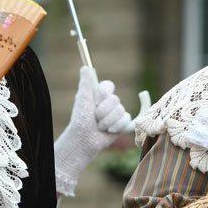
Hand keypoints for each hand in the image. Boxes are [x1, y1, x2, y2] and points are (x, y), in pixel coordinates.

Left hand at [54, 67, 132, 195]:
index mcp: (99, 95)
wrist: (84, 140)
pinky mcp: (122, 123)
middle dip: (103, 111)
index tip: (98, 99)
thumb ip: (85, 84)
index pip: (109, 85)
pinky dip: (115, 126)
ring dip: (107, 121)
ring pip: (120, 110)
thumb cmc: (80, 120)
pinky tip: (108, 130)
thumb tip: (85, 67)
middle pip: (115, 99)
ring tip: (99, 126)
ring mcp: (116, 112)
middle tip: (94, 117)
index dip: (104, 93)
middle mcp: (109, 102)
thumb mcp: (82, 100)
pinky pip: (126, 119)